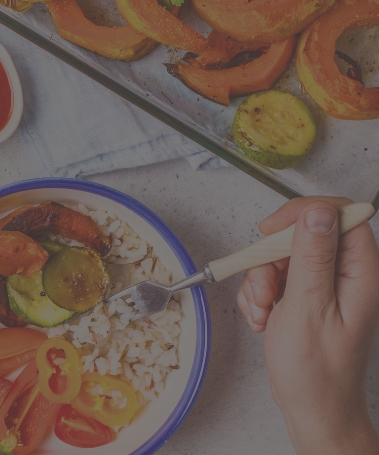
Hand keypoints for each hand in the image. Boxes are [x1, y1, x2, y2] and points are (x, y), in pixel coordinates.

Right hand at [238, 196, 378, 452]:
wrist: (312, 408)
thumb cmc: (316, 371)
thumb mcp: (309, 307)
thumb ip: (312, 256)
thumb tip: (317, 213)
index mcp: (361, 274)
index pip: (341, 216)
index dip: (305, 214)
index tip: (273, 229)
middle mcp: (347, 276)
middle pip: (304, 235)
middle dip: (273, 258)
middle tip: (265, 285)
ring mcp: (325, 287)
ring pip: (284, 257)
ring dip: (261, 280)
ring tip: (263, 311)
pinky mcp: (306, 297)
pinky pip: (275, 278)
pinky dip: (260, 295)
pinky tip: (263, 318)